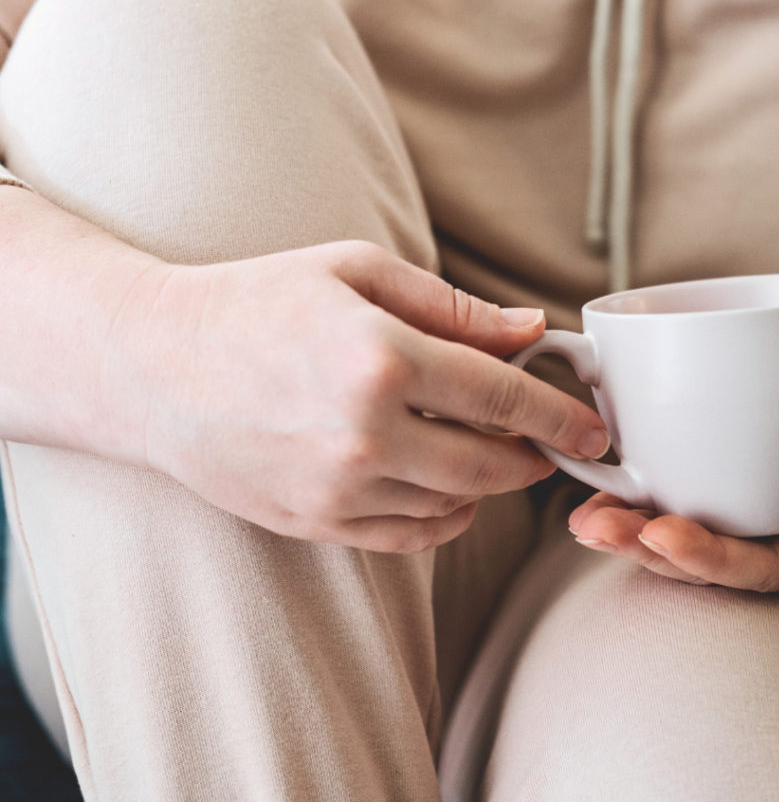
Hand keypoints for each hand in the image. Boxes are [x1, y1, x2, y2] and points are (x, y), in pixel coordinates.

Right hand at [102, 240, 608, 550]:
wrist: (155, 365)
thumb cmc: (258, 300)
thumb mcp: (356, 272)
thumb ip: (453, 306)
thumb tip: (531, 330)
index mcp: (381, 358)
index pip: (502, 395)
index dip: (559, 414)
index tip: (592, 426)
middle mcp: (364, 434)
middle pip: (490, 465)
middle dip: (535, 457)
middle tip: (550, 442)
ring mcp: (337, 488)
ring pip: (455, 507)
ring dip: (490, 484)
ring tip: (489, 450)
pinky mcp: (315, 522)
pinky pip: (409, 537)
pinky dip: (444, 514)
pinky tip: (442, 481)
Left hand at [567, 395, 778, 591]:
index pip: (758, 567)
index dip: (708, 558)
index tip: (662, 535)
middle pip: (704, 556)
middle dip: (643, 546)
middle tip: (592, 526)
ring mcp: (757, 514)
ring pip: (686, 528)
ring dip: (630, 523)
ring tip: (580, 514)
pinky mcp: (742, 479)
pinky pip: (690, 490)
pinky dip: (645, 486)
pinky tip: (604, 476)